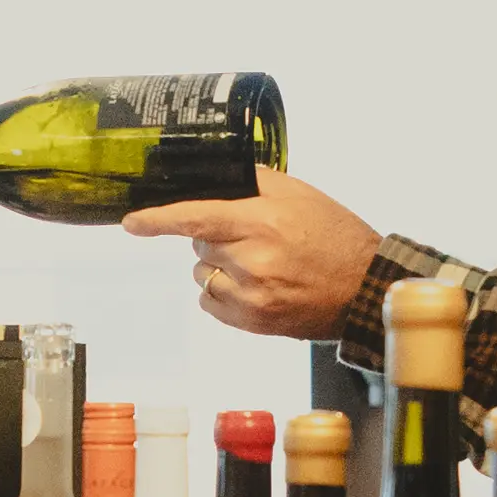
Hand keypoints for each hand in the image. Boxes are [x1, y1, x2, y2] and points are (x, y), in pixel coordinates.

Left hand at [122, 168, 382, 339]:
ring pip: (202, 275)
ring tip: (259, 264)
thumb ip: (255, 182)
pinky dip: (223, 293)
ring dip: (218, 267)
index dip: (159, 220)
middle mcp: (252, 260)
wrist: (364, 289)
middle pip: (198, 245)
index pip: (196, 218)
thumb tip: (215, 174)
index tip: (131, 223)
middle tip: (252, 237)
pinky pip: (211, 302)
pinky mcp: (252, 321)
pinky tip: (255, 287)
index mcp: (262, 222)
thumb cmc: (335, 237)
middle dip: (215, 238)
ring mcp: (250, 295)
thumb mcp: (301, 195)